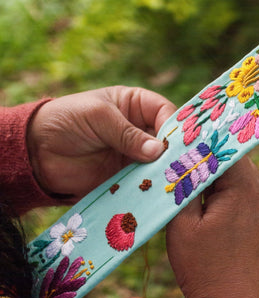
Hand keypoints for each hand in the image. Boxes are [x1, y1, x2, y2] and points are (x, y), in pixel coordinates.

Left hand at [27, 86, 175, 200]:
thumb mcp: (99, 117)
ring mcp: (134, 155)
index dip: (175, 125)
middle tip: (181, 165)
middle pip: (167, 140)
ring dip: (164, 171)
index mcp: (135, 105)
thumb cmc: (67, 121)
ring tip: (172, 181)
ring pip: (159, 163)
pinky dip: (151, 187)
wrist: (36, 152)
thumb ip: (128, 134)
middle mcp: (140, 130)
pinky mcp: (126, 176)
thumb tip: (159, 151)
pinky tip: (158, 192)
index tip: (179, 142)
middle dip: (174, 152)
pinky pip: (144, 181)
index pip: (165, 112)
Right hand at [166, 156, 258, 297]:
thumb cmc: (199, 263)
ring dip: (235, 191)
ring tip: (215, 209)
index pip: (229, 154)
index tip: (194, 157)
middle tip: (200, 184)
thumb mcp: (181, 222)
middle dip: (221, 173)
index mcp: (246, 190)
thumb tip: (188, 164)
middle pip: (244, 169)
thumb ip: (185, 186)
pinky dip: (247, 208)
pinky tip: (231, 226)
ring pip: (254, 187)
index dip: (209, 153)